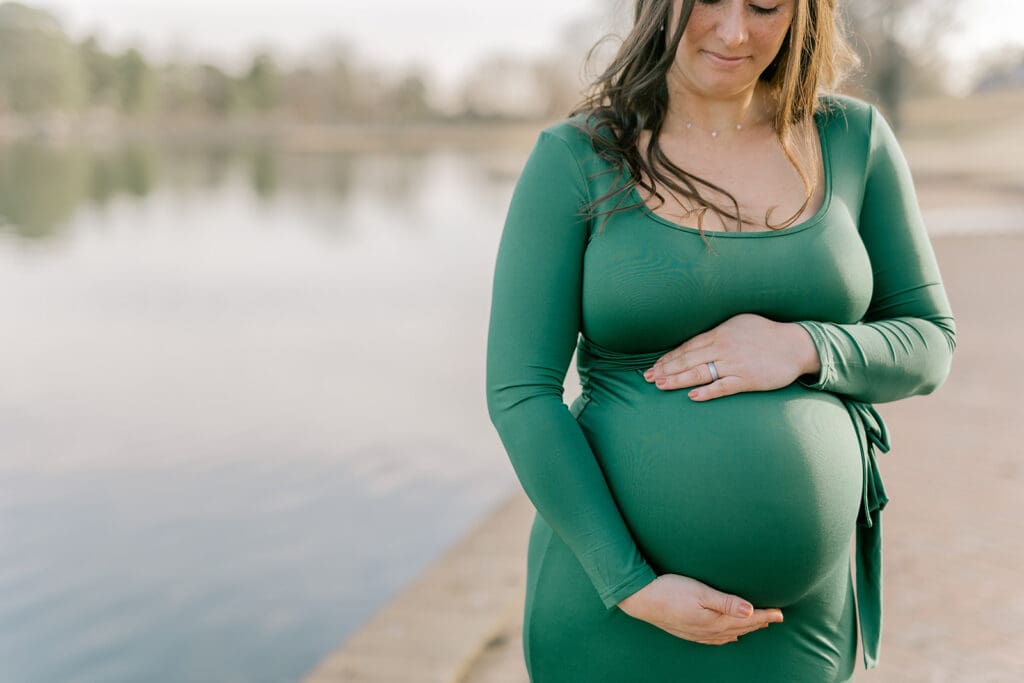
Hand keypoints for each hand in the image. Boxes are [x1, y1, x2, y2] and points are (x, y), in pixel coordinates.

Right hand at [617, 574, 783, 644]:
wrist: (641, 599)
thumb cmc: (670, 590)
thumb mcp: (701, 593)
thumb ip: (726, 602)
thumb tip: (750, 611)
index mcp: (716, 620)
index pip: (747, 618)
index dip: (765, 615)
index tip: (781, 613)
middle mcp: (710, 630)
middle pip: (741, 627)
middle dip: (759, 622)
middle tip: (776, 618)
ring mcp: (699, 633)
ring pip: (729, 633)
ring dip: (746, 629)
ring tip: (758, 625)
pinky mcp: (689, 632)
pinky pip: (715, 639)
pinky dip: (727, 636)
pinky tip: (729, 635)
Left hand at [642, 314, 820, 400]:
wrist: (796, 345)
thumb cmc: (766, 333)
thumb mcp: (739, 324)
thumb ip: (717, 332)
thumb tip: (695, 340)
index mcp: (720, 334)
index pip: (687, 346)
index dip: (669, 357)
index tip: (654, 365)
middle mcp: (723, 348)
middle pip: (688, 359)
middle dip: (666, 369)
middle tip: (648, 377)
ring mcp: (735, 364)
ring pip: (700, 372)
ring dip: (678, 379)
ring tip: (660, 385)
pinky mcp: (747, 379)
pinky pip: (723, 386)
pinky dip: (707, 391)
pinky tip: (693, 396)